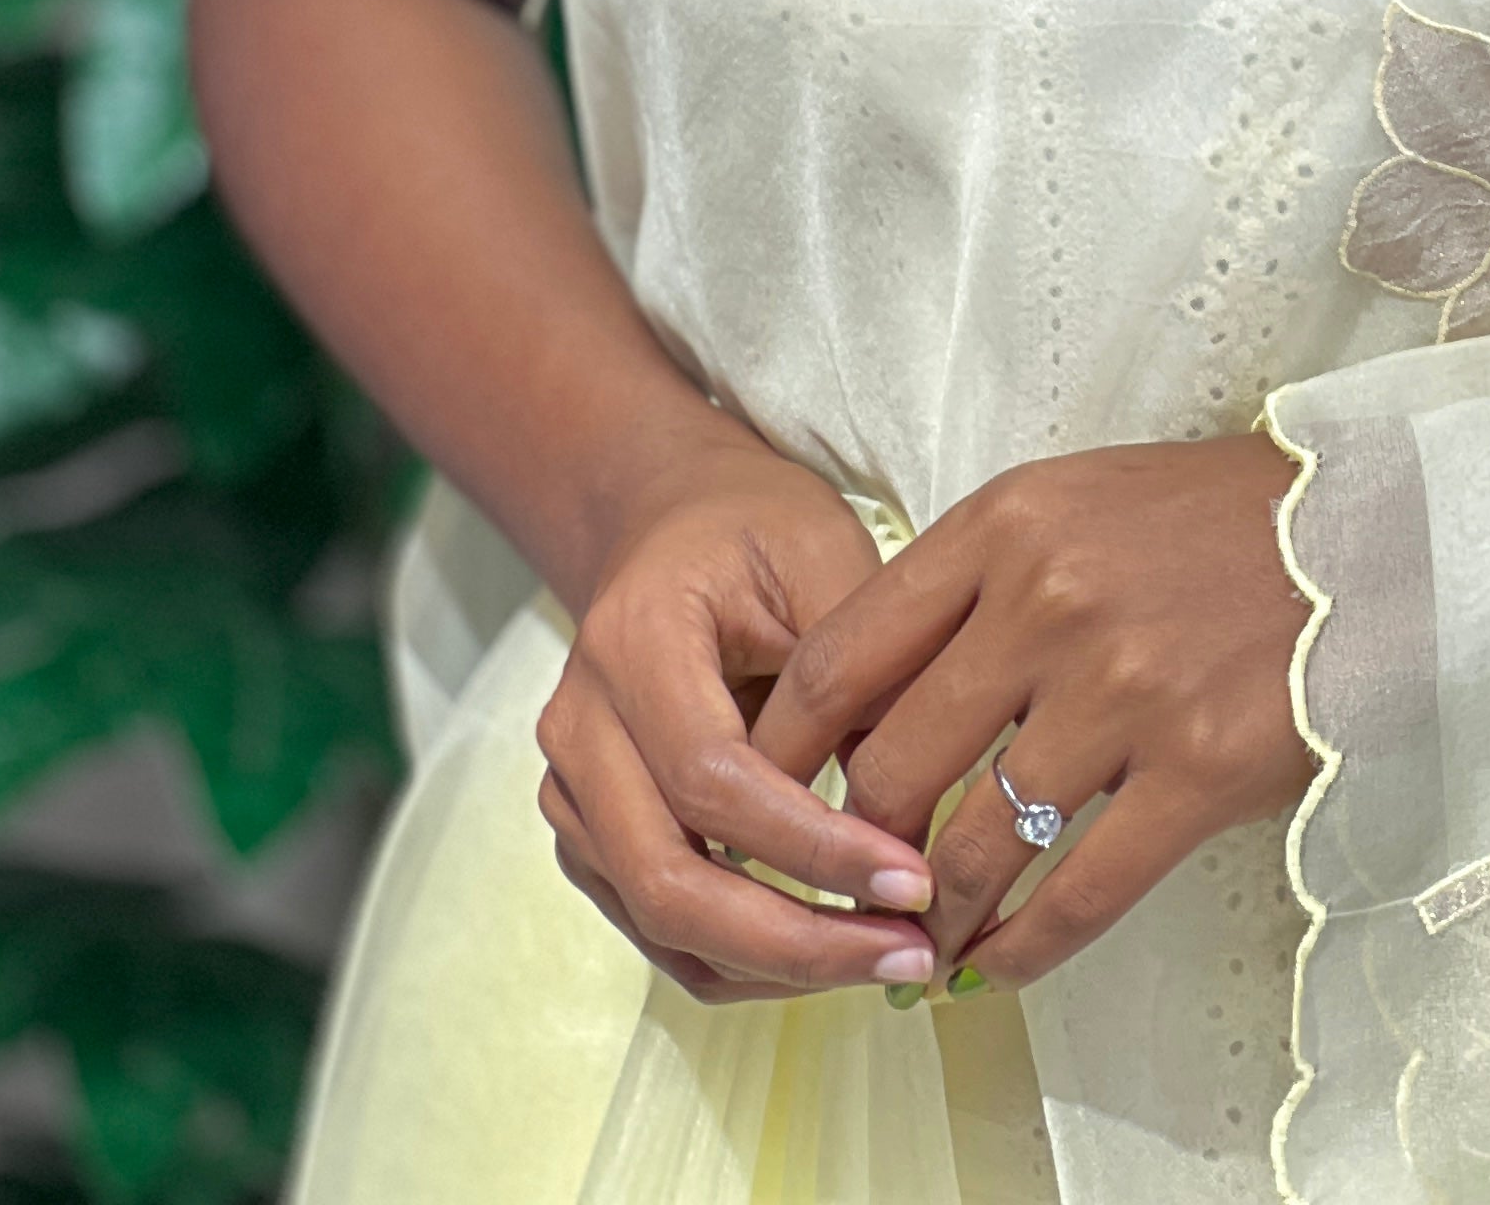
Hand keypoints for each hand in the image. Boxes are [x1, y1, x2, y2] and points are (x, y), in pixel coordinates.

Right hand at [535, 433, 943, 1002]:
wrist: (669, 526)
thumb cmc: (756, 530)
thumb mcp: (823, 557)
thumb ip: (858, 671)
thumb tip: (915, 809)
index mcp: (630, 646)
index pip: (712, 781)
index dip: (813, 846)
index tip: (916, 878)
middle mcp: (579, 731)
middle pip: (669, 880)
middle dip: (797, 939)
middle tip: (913, 952)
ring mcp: (573, 794)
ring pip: (662, 924)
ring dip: (779, 964)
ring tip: (891, 956)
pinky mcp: (593, 837)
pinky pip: (660, 930)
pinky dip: (747, 959)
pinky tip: (836, 951)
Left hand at [748, 432, 1311, 988]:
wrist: (1361, 527)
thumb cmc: (1198, 525)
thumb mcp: (1065, 511)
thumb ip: (964, 596)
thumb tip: (859, 723)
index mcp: (1006, 525)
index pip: (842, 656)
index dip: (784, 753)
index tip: (765, 806)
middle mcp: (1051, 602)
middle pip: (893, 766)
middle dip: (853, 856)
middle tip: (848, 900)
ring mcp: (1126, 688)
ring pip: (979, 846)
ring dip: (938, 920)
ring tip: (925, 949)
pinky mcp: (1199, 766)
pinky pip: (1079, 893)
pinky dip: (1022, 950)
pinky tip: (999, 966)